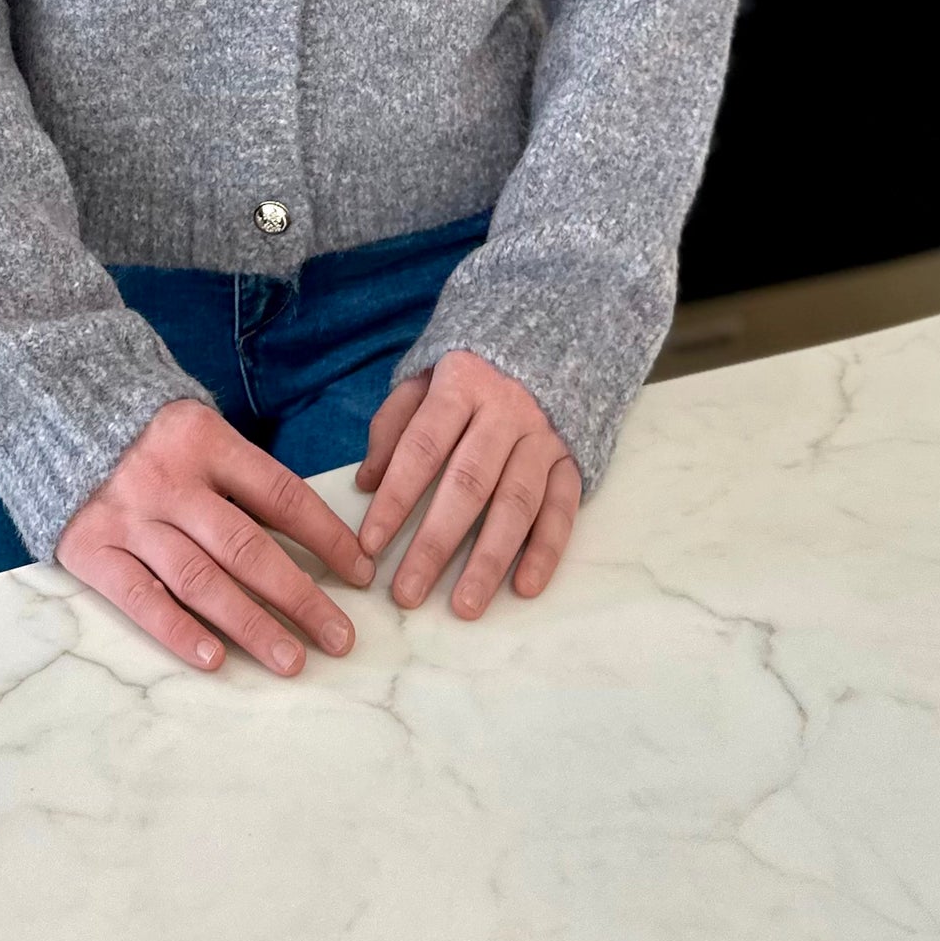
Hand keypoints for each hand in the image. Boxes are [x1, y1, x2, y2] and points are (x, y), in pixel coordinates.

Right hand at [56, 398, 374, 675]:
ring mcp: (128, 517)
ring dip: (251, 625)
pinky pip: (140, 598)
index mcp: (204, 440)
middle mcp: (169, 480)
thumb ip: (242, 477)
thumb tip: (310, 535)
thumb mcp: (197, 431)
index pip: (280, 495)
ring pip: (200, 580)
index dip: (326, 536)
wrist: (49, 412)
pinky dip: (177, 631)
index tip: (360, 572)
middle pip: (247, 547)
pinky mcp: (90, 549)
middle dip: (300, 596)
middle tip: (339, 637)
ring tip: (293, 660)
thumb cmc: (144, 432)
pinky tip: (215, 660)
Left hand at [356, 349, 581, 617]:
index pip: (422, 448)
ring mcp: (543, 436)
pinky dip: (546, 551)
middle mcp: (506, 410)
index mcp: (461, 384)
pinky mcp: (573, 457)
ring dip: (490, 559)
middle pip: (468, 484)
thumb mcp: (424, 376)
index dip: (395, 498)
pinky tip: (524, 587)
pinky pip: (563, 509)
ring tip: (465, 606)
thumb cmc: (470, 368)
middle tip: (408, 593)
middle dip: (435, 544)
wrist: (550, 333)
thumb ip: (393, 425)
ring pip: (516, 504)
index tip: (368, 545)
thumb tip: (366, 483)